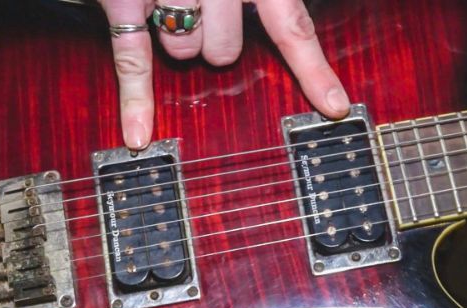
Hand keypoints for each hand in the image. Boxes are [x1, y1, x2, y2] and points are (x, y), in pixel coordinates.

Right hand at [100, 0, 350, 148]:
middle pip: (224, 52)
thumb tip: (296, 10)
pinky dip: (135, 100)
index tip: (334, 107)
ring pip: (182, 52)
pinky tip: (137, 135)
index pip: (291, 27)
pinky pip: (131, 58)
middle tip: (203, 10)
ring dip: (176, 38)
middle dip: (214, 41)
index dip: (313, 70)